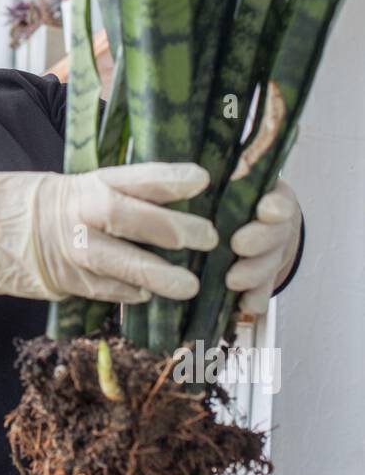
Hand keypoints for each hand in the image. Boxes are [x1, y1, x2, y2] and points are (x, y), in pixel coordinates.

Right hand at [0, 162, 218, 303]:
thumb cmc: (33, 205)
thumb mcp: (71, 187)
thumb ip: (113, 195)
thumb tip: (166, 203)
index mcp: (84, 183)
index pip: (132, 177)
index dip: (168, 178)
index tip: (202, 180)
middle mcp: (77, 212)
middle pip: (127, 216)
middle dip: (171, 228)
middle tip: (209, 237)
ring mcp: (66, 248)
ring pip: (116, 260)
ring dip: (156, 273)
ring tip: (189, 286)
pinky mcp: (59, 278)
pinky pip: (100, 288)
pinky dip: (125, 293)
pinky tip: (147, 296)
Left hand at [224, 177, 302, 314]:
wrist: (248, 227)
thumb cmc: (229, 198)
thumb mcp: (227, 182)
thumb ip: (221, 179)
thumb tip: (194, 170)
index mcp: (270, 197)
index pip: (279, 199)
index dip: (275, 206)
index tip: (264, 211)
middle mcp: (276, 227)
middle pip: (275, 234)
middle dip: (260, 240)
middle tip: (239, 244)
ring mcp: (272, 255)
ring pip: (269, 265)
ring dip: (254, 273)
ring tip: (233, 280)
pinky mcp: (263, 281)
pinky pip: (262, 292)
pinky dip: (254, 299)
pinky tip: (244, 304)